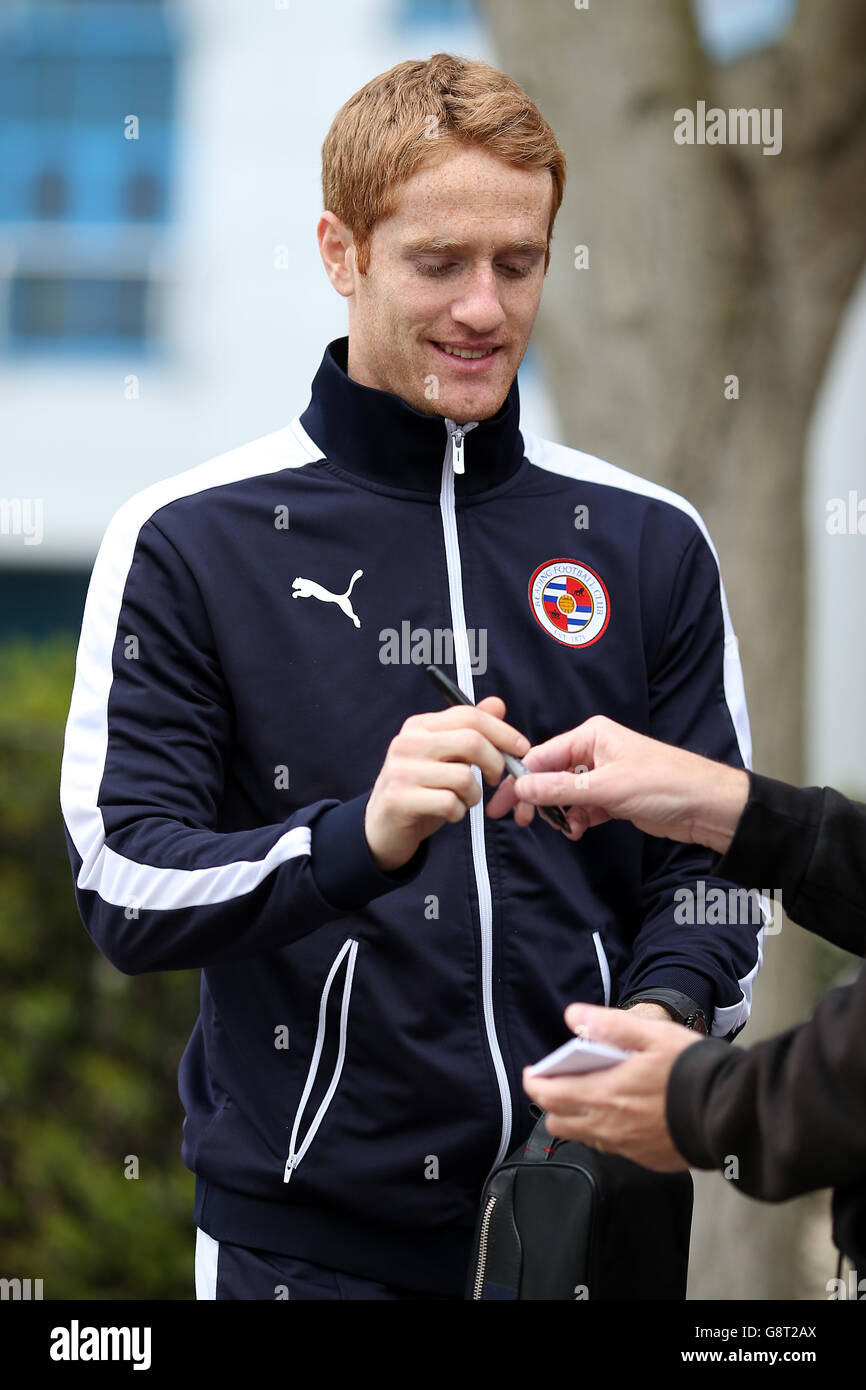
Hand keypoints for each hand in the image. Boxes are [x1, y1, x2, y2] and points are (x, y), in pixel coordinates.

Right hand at [365, 697, 529, 871]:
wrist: (383, 827)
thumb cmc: (422, 789)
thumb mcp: (446, 757)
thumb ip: (471, 730)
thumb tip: (497, 704)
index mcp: (420, 726)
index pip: (469, 716)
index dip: (503, 732)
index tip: (521, 749)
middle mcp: (407, 743)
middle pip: (471, 741)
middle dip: (496, 762)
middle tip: (497, 779)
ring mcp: (401, 771)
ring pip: (464, 777)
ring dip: (475, 795)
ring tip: (465, 800)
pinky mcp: (400, 800)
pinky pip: (450, 804)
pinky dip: (459, 812)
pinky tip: (450, 813)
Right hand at [486, 715, 747, 855]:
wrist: (706, 806)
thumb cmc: (665, 783)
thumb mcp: (607, 787)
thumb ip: (561, 790)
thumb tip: (522, 789)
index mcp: (591, 735)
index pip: (543, 755)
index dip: (521, 779)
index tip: (502, 801)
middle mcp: (595, 751)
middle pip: (550, 775)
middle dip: (537, 799)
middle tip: (521, 822)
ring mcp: (604, 775)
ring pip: (566, 795)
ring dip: (561, 814)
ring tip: (568, 829)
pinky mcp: (614, 797)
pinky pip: (583, 808)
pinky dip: (579, 820)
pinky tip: (580, 830)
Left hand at [523, 1002, 703, 1169]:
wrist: (727, 1110)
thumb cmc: (689, 1070)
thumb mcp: (649, 1034)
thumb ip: (608, 1025)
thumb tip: (573, 1015)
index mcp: (603, 1095)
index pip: (548, 1095)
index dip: (534, 1082)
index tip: (533, 1073)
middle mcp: (608, 1126)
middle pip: (558, 1121)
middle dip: (552, 1102)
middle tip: (560, 1082)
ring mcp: (626, 1145)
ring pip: (582, 1136)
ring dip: (577, 1117)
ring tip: (590, 1094)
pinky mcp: (645, 1158)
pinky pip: (610, 1147)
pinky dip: (605, 1130)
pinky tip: (622, 1112)